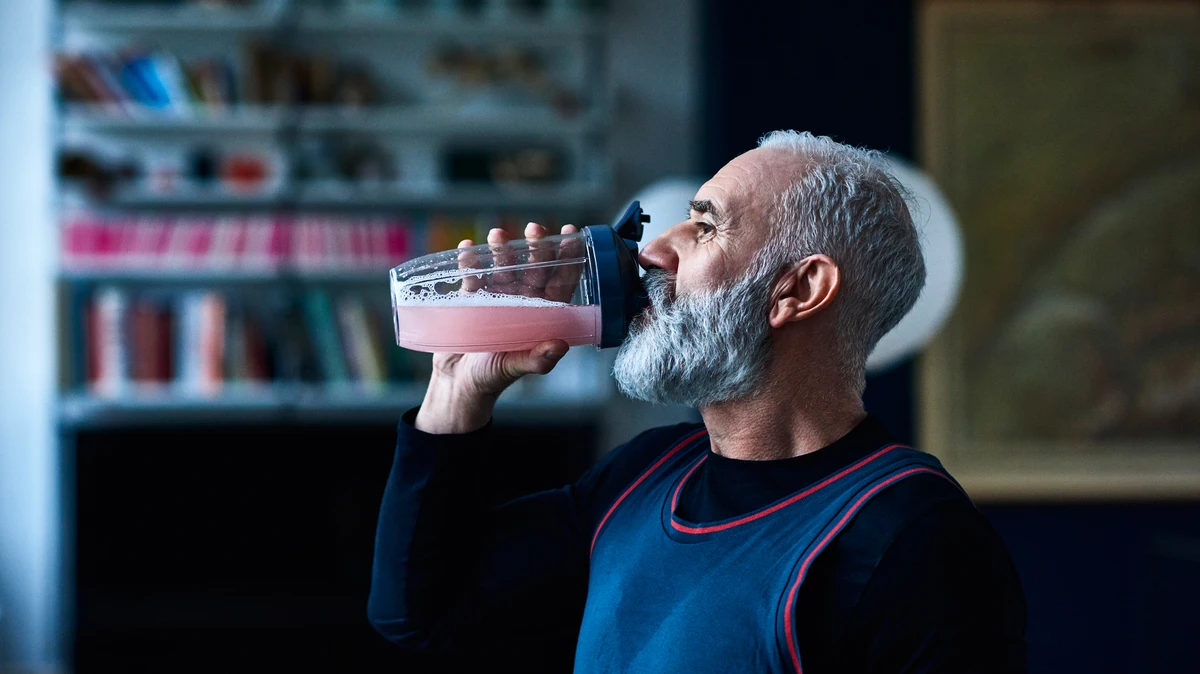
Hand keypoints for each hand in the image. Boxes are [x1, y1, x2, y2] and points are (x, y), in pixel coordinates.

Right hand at [414, 222, 578, 433]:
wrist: (458, 382)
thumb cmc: (493, 377)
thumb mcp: (516, 367)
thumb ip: (538, 358)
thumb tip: (561, 345)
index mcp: (541, 314)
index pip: (560, 282)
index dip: (568, 259)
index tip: (571, 235)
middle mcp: (522, 301)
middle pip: (533, 268)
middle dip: (535, 248)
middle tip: (534, 229)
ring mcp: (496, 297)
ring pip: (503, 267)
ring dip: (501, 250)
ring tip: (497, 236)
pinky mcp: (470, 298)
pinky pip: (472, 275)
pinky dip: (469, 262)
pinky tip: (466, 249)